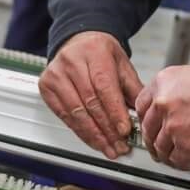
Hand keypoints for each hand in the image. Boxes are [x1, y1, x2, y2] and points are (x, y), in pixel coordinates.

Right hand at [39, 31, 143, 159]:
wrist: (78, 41)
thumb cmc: (101, 53)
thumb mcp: (122, 64)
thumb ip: (133, 89)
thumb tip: (143, 115)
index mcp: (94, 51)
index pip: (104, 86)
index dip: (114, 111)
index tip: (124, 130)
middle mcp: (72, 61)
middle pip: (90, 102)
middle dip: (107, 129)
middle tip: (119, 145)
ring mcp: (56, 73)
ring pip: (76, 112)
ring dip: (94, 135)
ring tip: (108, 148)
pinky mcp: (46, 86)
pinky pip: (63, 115)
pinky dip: (80, 131)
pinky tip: (92, 140)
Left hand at [137, 61, 189, 169]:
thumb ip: (175, 91)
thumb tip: (167, 107)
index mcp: (164, 83)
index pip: (141, 106)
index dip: (147, 119)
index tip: (150, 126)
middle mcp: (164, 104)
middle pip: (148, 130)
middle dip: (154, 140)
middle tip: (159, 146)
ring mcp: (175, 127)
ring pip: (161, 148)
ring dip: (167, 154)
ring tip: (175, 155)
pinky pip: (178, 161)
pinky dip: (183, 163)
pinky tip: (189, 160)